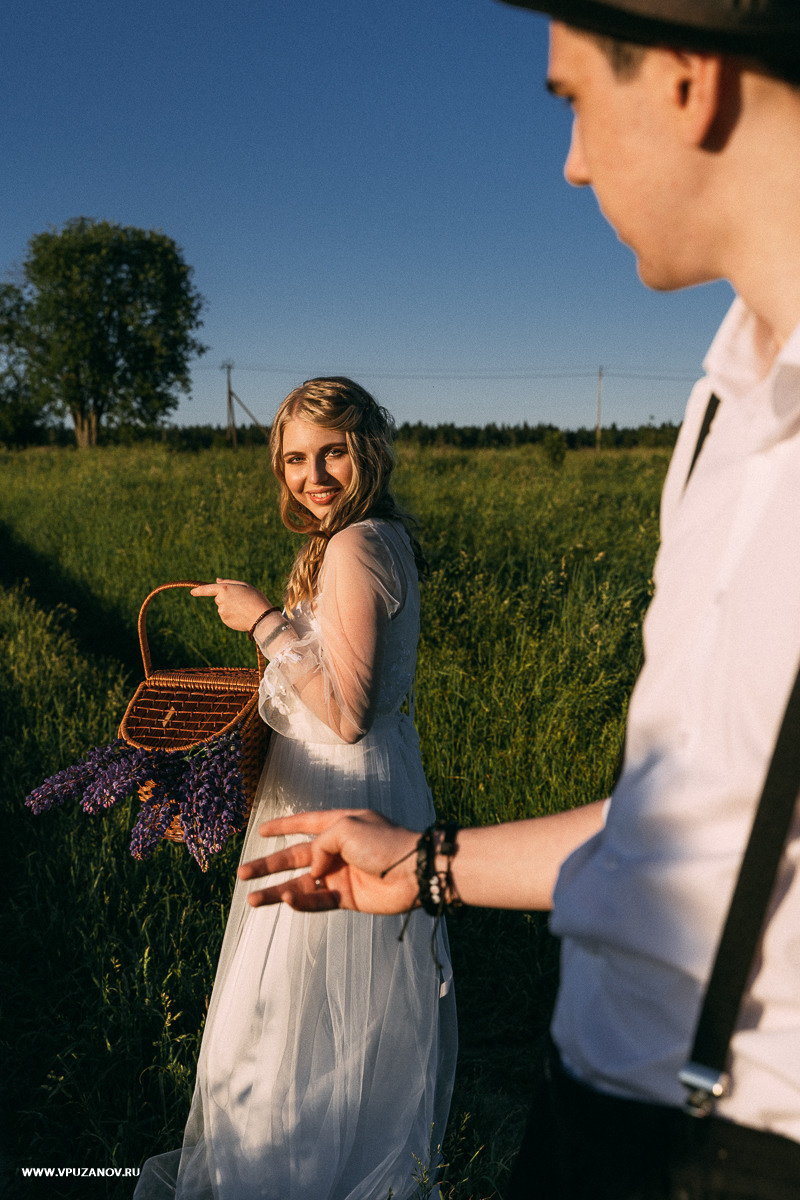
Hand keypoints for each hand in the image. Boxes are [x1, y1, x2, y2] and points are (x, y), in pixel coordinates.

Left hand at [191, 578, 271, 632]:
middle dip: (227, 598)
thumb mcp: (245, 585)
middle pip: (219, 598)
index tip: (192, 592)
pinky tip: (242, 615)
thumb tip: (217, 580)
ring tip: (244, 608)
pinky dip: (232, 615)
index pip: (207, 589)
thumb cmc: (255, 598)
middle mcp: (220, 601)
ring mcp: (222, 612)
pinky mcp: (225, 621)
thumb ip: (229, 582)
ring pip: (223, 607)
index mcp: (224, 589)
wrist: (261, 617)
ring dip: (230, 607)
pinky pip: (226, 616)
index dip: (199, 591)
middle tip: (241, 599)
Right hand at [237, 809, 420, 913]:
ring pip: (301, 883)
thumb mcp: (346, 828)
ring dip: (277, 890)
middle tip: (241, 873)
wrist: (414, 871)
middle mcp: (338, 849)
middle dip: (268, 865)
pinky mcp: (348, 897)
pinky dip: (301, 901)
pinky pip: (318, 900)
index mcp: (340, 825)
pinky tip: (287, 899)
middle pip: (295, 857)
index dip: (283, 826)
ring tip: (251, 900)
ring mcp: (342, 874)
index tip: (261, 831)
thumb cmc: (384, 843)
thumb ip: (320, 845)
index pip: (305, 823)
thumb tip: (311, 870)